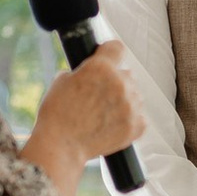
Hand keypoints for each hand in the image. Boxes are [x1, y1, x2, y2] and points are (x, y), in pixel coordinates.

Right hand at [32, 41, 142, 166]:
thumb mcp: (62, 81)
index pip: (117, 47)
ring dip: (123, 100)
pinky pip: (139, 116)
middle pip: (126, 73)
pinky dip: (129, 119)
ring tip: (103, 114)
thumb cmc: (57, 115)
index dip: (109, 53)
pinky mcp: (136, 125)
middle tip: (99, 95)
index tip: (107, 58)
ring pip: (134, 94)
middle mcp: (120, 83)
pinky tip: (112, 124)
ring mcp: (131, 106)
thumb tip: (91, 71)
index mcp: (101, 67)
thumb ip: (83, 71)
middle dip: (115, 81)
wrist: (61, 147)